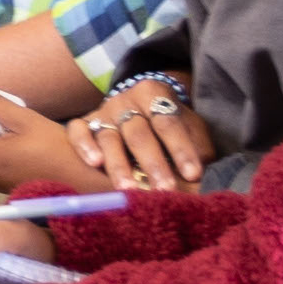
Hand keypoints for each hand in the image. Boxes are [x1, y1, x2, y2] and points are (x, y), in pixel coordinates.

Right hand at [67, 79, 217, 191]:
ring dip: (119, 165)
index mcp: (154, 93)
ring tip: (128, 188)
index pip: (168, 122)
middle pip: (139, 133)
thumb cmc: (169, 126)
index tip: (193, 175)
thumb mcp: (189, 128)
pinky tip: (95, 164)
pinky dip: (84, 146)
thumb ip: (197, 148)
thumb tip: (204, 178)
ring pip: (109, 137)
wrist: (139, 106)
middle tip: (164, 189)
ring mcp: (102, 112)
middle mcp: (125, 100)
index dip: (182, 149)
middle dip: (153, 163)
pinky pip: (78, 132)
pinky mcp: (83, 123)